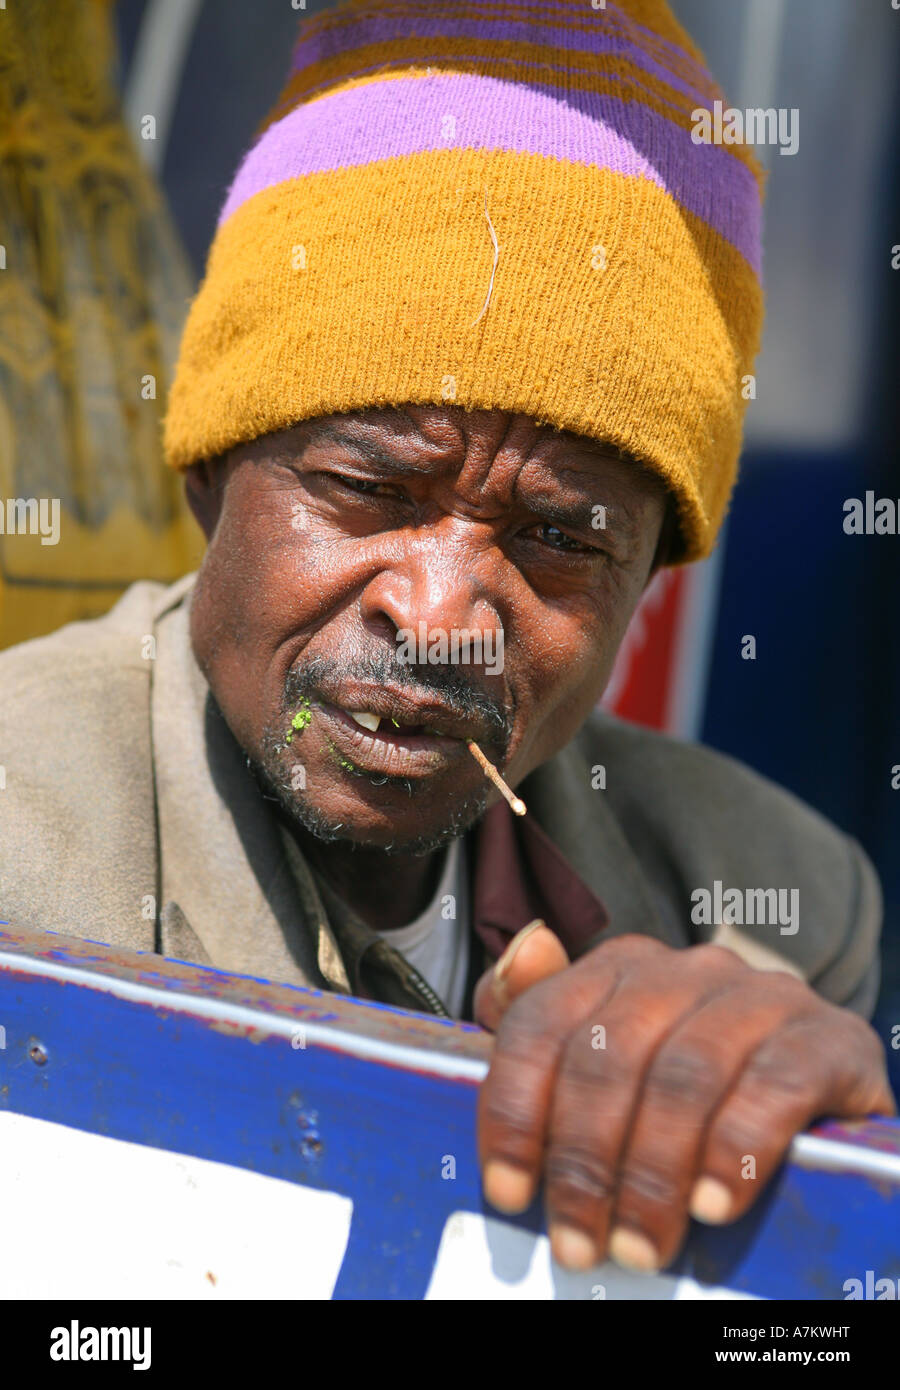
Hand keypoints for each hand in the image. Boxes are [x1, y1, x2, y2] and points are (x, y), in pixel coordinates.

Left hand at [473, 926, 895, 1272]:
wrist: (821, 1100)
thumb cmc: (696, 1094)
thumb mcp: (611, 1062)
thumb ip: (542, 1020)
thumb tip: (525, 951)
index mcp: (622, 967)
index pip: (542, 1024)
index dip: (515, 1110)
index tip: (509, 1191)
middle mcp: (689, 968)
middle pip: (610, 1056)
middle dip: (585, 1161)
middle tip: (581, 1242)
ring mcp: (762, 995)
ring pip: (685, 1074)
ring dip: (654, 1171)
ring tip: (642, 1244)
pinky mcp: (829, 1037)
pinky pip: (774, 1085)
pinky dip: (737, 1149)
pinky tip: (713, 1204)